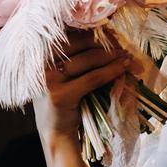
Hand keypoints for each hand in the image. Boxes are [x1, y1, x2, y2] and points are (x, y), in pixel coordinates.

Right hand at [32, 26, 133, 144]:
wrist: (56, 133)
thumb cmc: (65, 100)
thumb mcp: (64, 74)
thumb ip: (75, 55)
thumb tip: (106, 34)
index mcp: (39, 53)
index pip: (70, 34)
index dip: (93, 32)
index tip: (112, 35)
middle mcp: (40, 64)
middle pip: (80, 43)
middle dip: (106, 44)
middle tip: (124, 48)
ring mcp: (48, 79)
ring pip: (89, 59)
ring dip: (112, 57)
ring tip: (128, 57)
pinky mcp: (60, 95)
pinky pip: (92, 78)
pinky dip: (111, 71)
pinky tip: (123, 68)